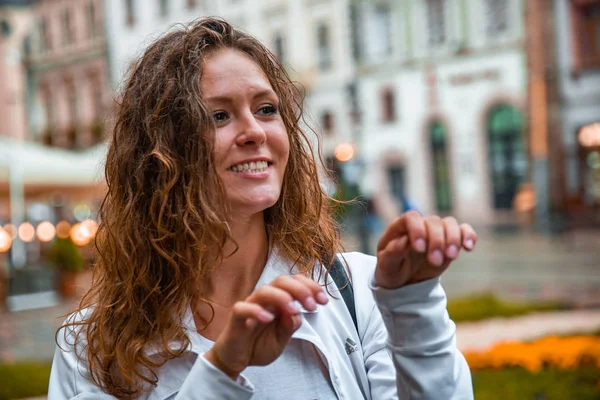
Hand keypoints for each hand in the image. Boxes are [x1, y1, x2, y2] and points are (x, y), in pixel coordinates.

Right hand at [204, 275, 327, 378]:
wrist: (235, 360)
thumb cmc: (257, 345)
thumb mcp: (282, 340)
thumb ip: (290, 326)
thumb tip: (298, 312)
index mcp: (277, 301)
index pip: (294, 282)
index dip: (311, 287)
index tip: (323, 301)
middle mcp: (264, 300)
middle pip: (281, 281)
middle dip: (301, 290)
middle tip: (312, 306)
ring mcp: (249, 306)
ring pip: (264, 290)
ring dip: (282, 297)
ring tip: (293, 310)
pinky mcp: (236, 318)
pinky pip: (243, 308)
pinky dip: (257, 311)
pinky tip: (268, 319)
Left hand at [374, 211, 476, 288]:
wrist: (403, 280)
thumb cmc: (391, 269)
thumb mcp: (386, 266)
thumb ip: (392, 253)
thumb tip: (403, 241)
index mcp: (400, 227)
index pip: (412, 218)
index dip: (417, 230)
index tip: (419, 249)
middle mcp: (419, 225)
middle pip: (433, 221)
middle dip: (436, 241)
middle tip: (435, 261)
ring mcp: (435, 231)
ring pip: (450, 223)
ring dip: (453, 239)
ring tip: (451, 256)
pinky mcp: (450, 240)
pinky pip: (463, 230)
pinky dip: (468, 236)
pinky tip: (469, 248)